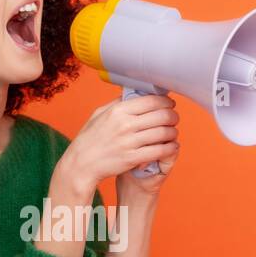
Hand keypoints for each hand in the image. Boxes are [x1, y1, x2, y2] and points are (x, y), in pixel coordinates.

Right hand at [60, 93, 179, 190]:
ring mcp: (129, 142)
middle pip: (162, 116)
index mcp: (119, 110)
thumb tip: (134, 94)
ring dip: (173, 133)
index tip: (169, 105)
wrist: (81, 163)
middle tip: (174, 119)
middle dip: (173, 117)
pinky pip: (159, 151)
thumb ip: (117, 103)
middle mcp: (125, 124)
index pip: (152, 101)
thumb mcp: (99, 114)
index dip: (166, 102)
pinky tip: (172, 146)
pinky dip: (170, 148)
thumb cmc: (89, 138)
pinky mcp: (132, 158)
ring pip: (163, 133)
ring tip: (173, 133)